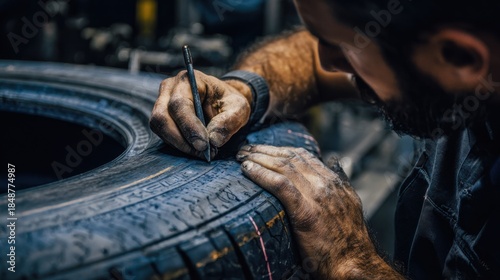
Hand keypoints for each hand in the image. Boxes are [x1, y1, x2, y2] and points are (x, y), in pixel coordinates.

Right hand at [150, 70, 251, 158]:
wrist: (222, 101)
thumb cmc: (229, 102)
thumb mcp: (239, 109)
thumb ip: (229, 122)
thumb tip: (213, 140)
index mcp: (189, 80)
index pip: (180, 104)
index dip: (189, 126)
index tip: (203, 145)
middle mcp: (170, 88)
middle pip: (162, 116)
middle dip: (181, 139)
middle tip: (202, 152)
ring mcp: (162, 102)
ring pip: (159, 127)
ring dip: (179, 144)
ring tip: (201, 152)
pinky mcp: (162, 117)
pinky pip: (163, 134)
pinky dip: (178, 145)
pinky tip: (194, 148)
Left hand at [236, 145, 394, 278]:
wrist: (355, 263)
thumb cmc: (349, 241)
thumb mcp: (350, 204)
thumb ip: (340, 185)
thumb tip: (334, 165)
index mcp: (334, 182)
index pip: (303, 156)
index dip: (281, 150)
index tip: (263, 149)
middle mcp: (326, 184)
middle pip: (291, 157)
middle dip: (265, 150)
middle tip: (245, 149)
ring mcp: (317, 196)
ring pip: (284, 166)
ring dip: (259, 158)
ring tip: (242, 156)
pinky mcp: (306, 212)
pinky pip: (280, 185)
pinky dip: (262, 174)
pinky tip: (247, 170)